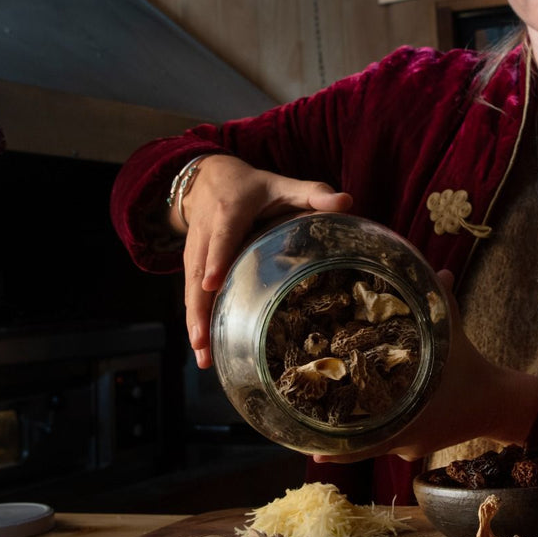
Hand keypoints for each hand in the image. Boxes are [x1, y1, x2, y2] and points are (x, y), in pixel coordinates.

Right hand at [179, 154, 351, 367]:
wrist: (207, 179)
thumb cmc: (254, 187)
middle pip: (199, 272)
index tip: (213, 282)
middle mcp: (206, 233)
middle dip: (200, 306)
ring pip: (190, 288)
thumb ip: (313, 194)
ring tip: (203, 357)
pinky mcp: (190, 264)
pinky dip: (194, 320)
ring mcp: (194, 250)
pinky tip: (202, 349)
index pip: (223, 237)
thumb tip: (347, 201)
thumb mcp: (283, 185)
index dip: (217, 258)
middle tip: (202, 340)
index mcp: (230, 212)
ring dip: (194, 322)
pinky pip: (190, 293)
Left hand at [312, 271, 537, 463]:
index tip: (313, 449)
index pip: (364, 446)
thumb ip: (440, 302)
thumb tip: (439, 270)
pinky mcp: (420, 444)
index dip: (338, 448)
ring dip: (360, 431)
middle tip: (312, 428)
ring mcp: (412, 447)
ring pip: (378, 443)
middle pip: (365, 446)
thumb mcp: (453, 335)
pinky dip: (381, 427)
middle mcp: (405, 442)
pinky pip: (393, 439)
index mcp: (406, 423)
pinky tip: (369, 413)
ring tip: (329, 420)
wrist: (500, 402)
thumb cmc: (472, 371)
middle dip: (341, 437)